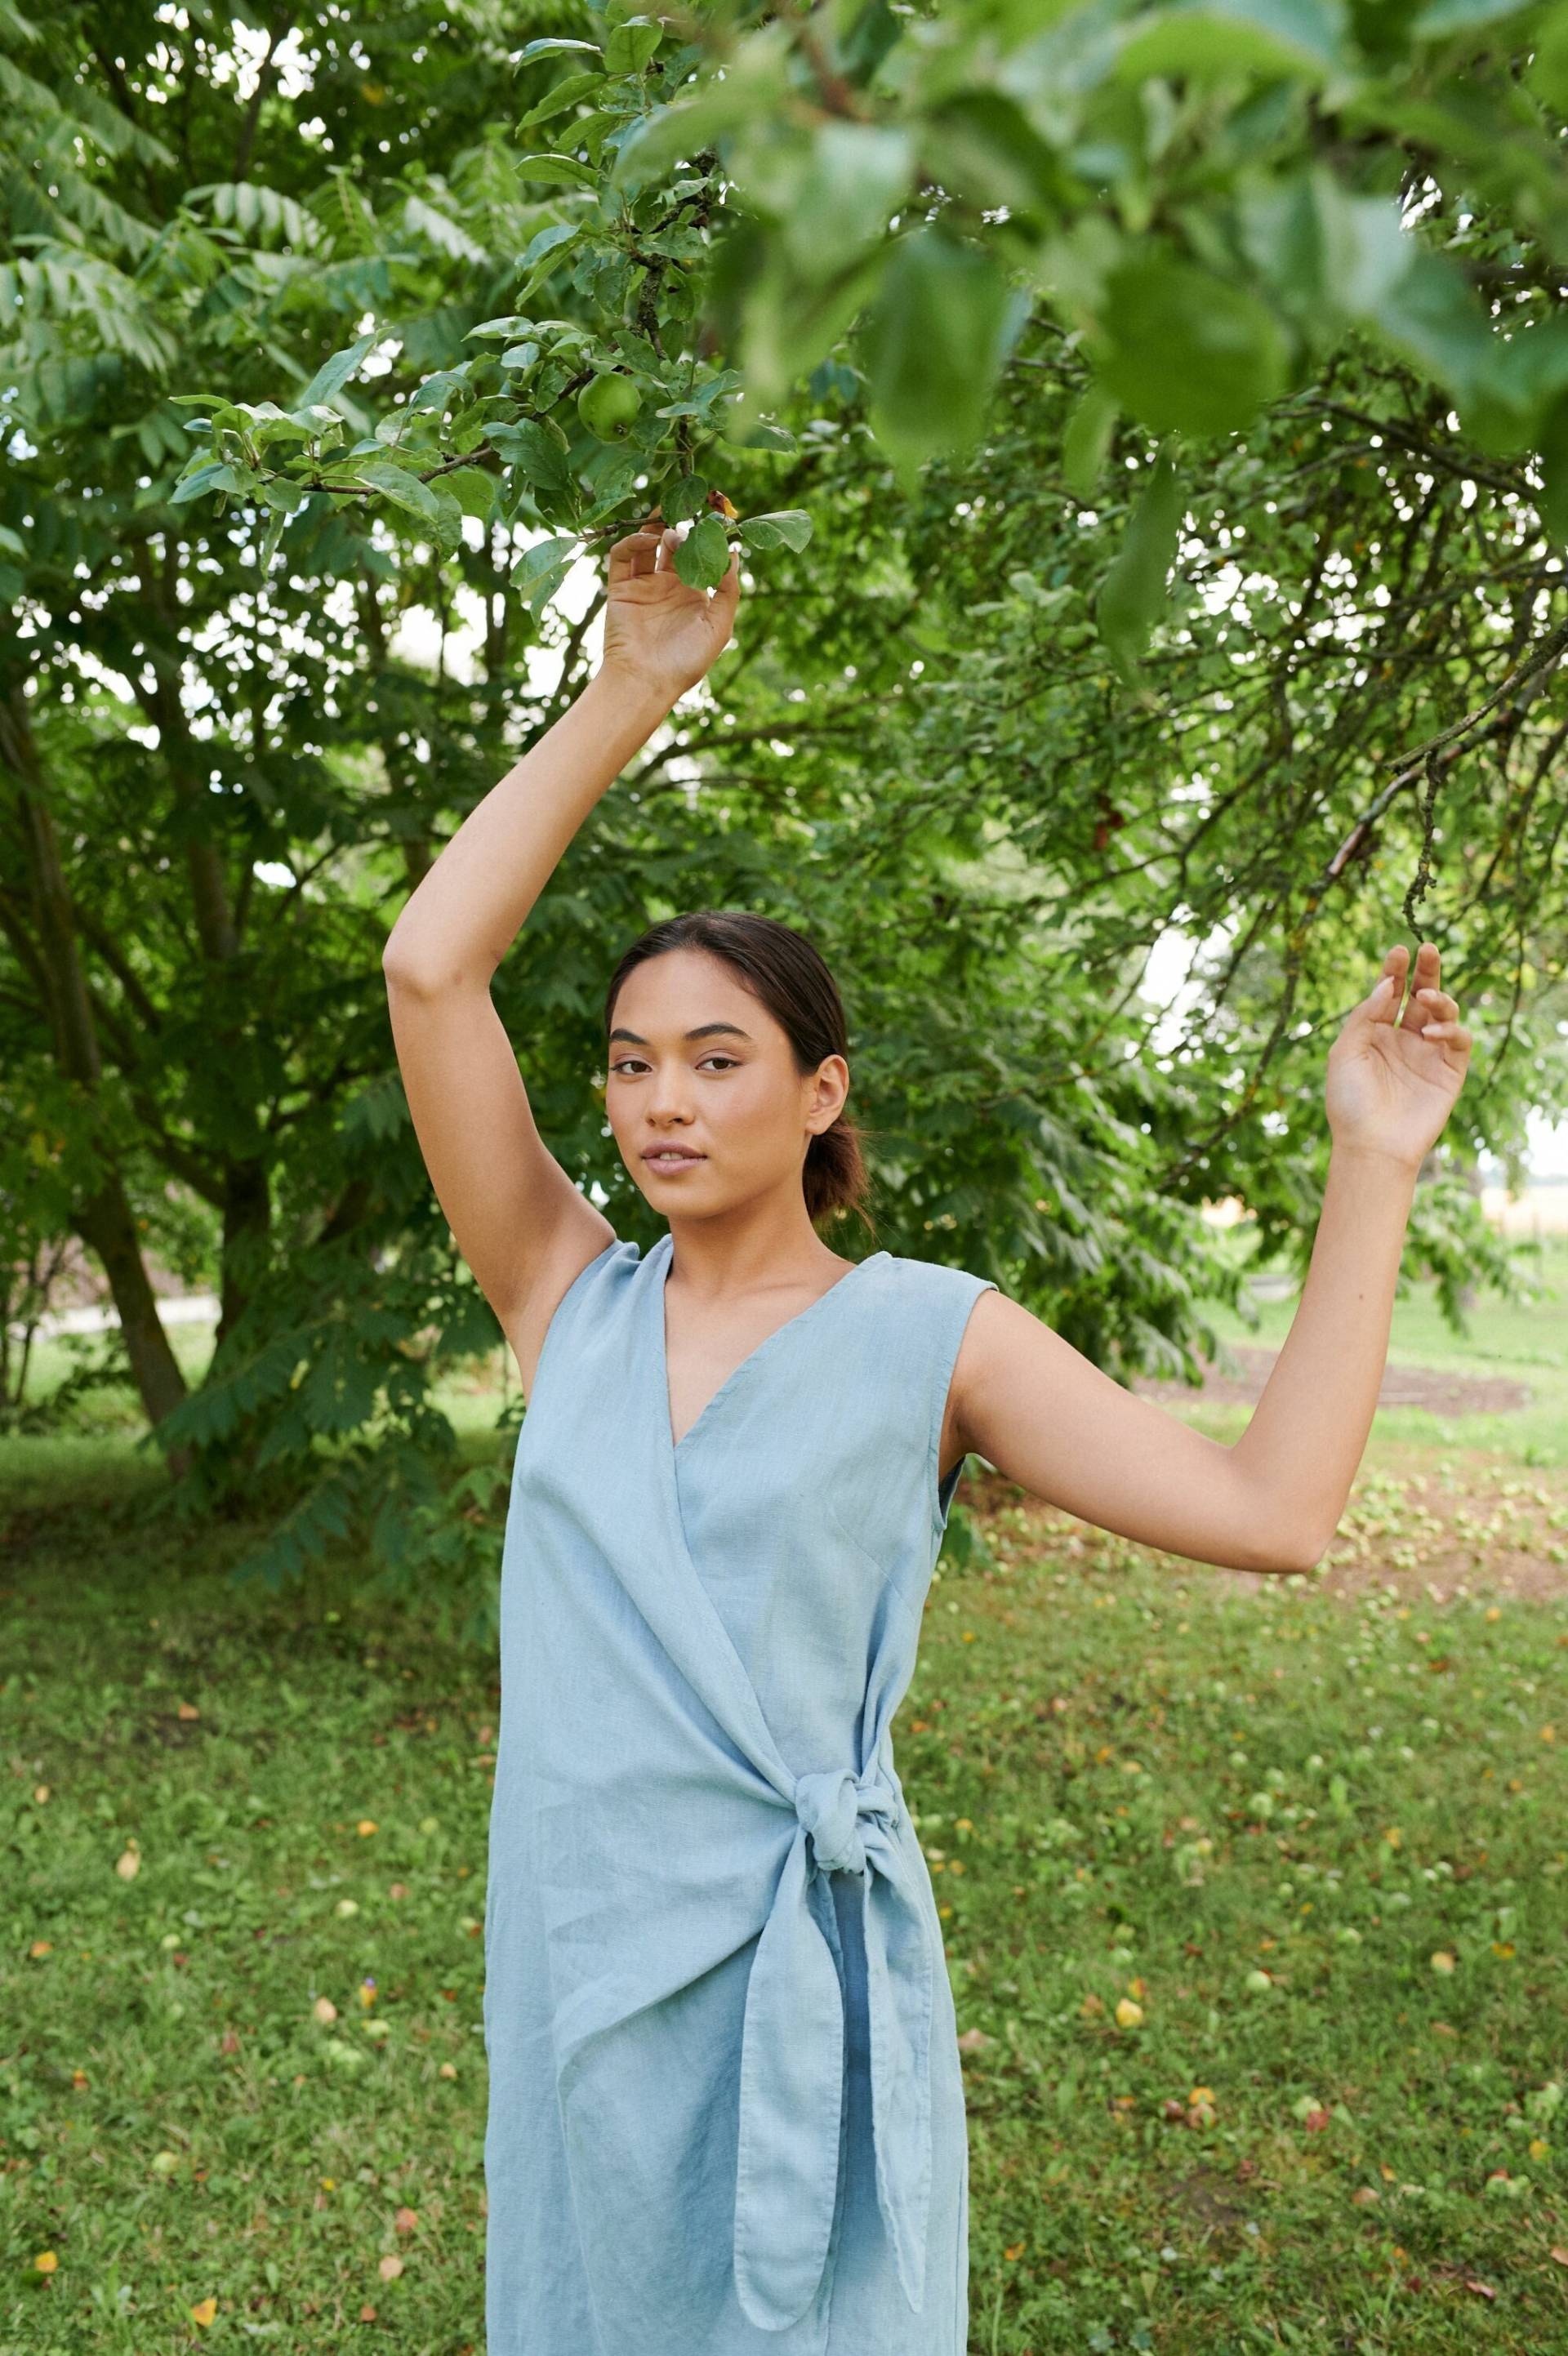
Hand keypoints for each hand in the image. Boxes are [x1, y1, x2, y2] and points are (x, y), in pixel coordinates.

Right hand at [597, 510, 740, 703]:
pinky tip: (649, 539)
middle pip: (673, 545)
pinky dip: (633, 542)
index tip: (712, 518)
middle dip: (680, 526)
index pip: (699, 556)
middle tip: (687, 510)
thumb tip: (734, 551)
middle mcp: (669, 586)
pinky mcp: (621, 588)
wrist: (647, 680)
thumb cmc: (686, 660)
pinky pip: (622, 557)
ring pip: (647, 545)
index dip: (704, 537)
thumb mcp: (719, 626)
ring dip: (656, 527)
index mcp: (693, 594)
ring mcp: (644, 585)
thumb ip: (729, 590)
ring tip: (667, 517)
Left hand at [1324, 941, 1472, 1169]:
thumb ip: (1364, 1015)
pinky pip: (1458, 1040)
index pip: (1389, 994)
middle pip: (1420, 995)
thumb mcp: (1345, 1052)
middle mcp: (1403, 1040)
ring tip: (1426, 998)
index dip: (1394, 971)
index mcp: (1374, 1034)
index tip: (1397, 951)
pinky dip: (1449, 1029)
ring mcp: (1427, 1054)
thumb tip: (1386, 983)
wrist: (1371, 1145)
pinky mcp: (1449, 1071)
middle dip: (1426, 970)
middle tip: (1427, 948)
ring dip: (1438, 998)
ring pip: (1443, 1013)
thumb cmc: (1350, 1102)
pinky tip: (1430, 1032)